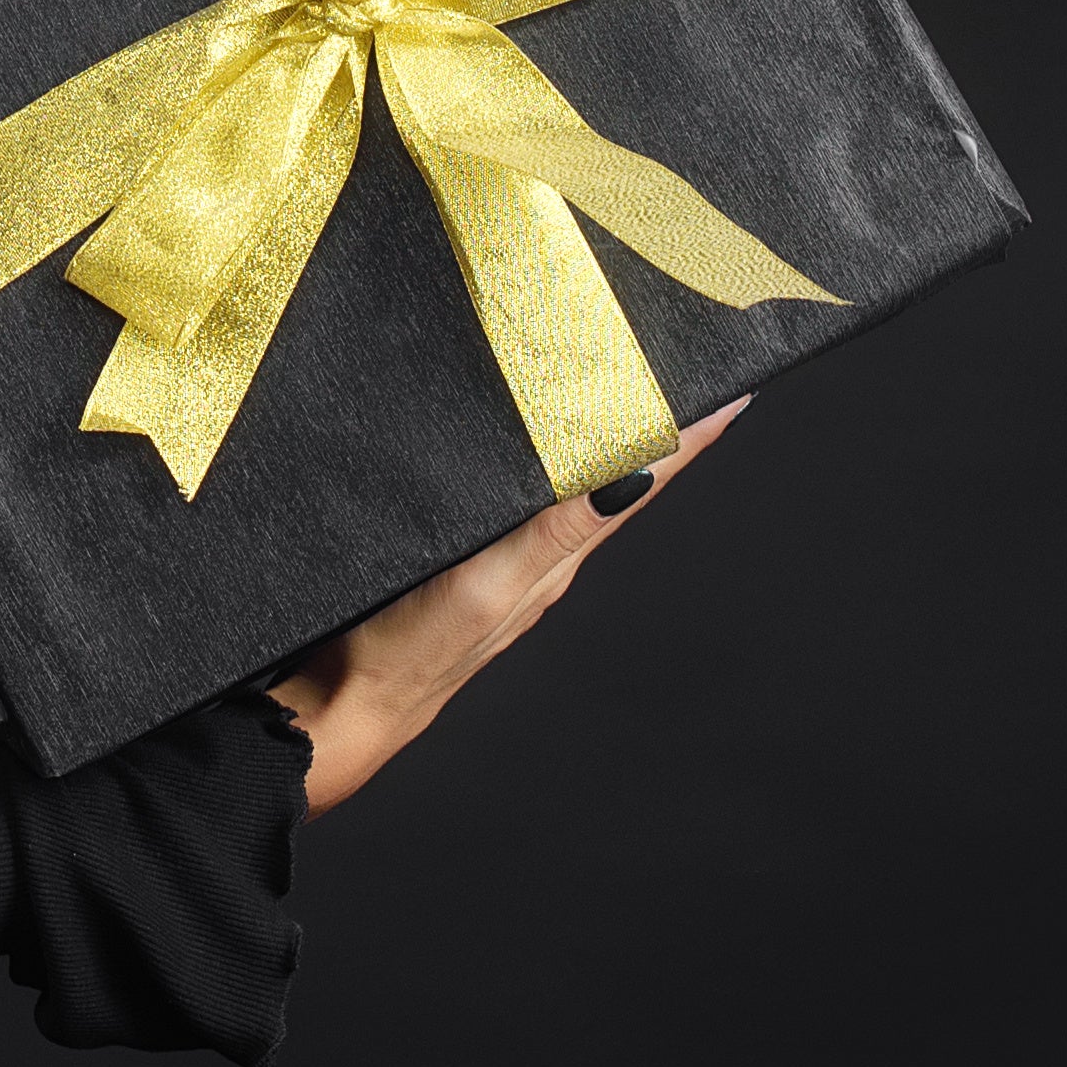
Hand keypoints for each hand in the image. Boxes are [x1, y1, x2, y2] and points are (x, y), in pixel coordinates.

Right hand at [261, 400, 746, 815]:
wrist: (328, 708)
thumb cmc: (405, 655)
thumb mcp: (488, 584)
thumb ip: (556, 529)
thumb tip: (640, 474)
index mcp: (560, 554)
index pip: (646, 476)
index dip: (691, 432)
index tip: (738, 382)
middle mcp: (541, 552)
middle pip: (617, 470)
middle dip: (654, 415)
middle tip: (686, 358)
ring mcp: (500, 556)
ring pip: (567, 478)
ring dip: (599, 429)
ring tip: (627, 380)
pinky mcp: (456, 554)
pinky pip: (516, 492)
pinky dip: (538, 456)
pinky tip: (529, 439)